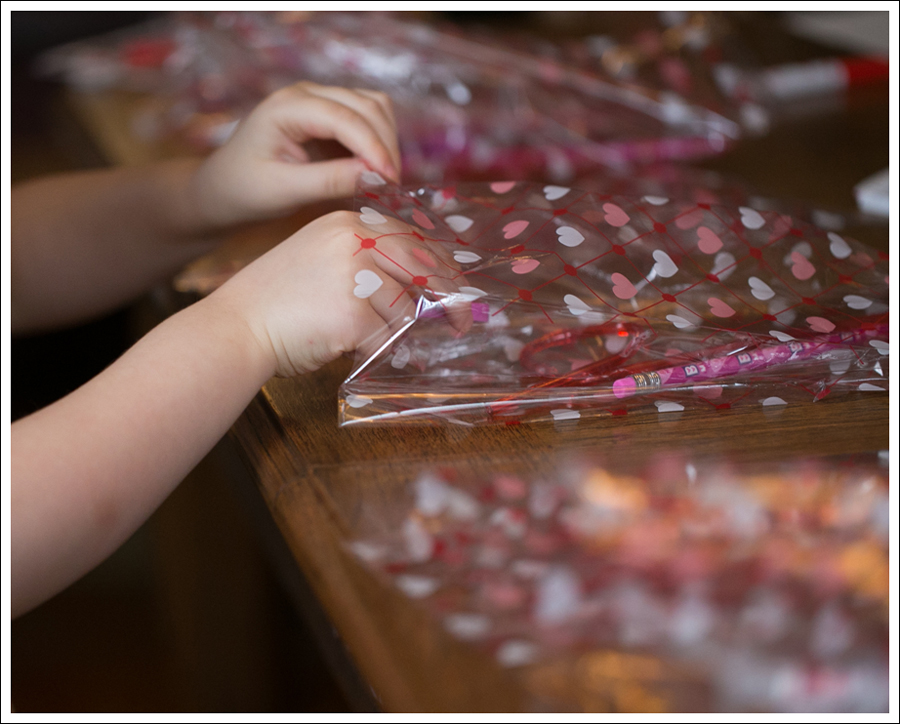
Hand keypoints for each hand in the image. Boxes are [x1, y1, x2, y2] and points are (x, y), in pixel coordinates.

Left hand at [189, 82, 400, 228]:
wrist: (225, 187)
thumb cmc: (246, 189)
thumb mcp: (284, 191)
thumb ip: (328, 181)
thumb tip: (375, 175)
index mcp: (287, 107)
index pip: (343, 117)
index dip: (372, 146)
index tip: (390, 180)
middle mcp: (306, 94)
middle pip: (366, 105)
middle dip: (384, 144)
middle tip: (391, 187)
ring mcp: (320, 101)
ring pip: (374, 107)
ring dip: (386, 140)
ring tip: (384, 179)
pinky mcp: (331, 115)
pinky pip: (368, 119)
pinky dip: (379, 142)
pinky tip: (373, 170)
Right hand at [211, 209, 468, 377]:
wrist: (234, 327)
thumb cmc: (275, 301)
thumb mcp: (320, 259)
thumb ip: (365, 261)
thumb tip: (422, 284)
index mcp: (347, 223)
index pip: (410, 238)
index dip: (440, 264)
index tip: (457, 285)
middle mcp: (354, 240)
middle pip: (422, 267)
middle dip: (451, 297)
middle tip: (464, 321)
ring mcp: (355, 275)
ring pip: (403, 311)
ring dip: (394, 334)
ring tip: (365, 340)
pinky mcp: (354, 312)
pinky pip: (386, 340)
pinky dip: (376, 352)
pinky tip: (352, 351)